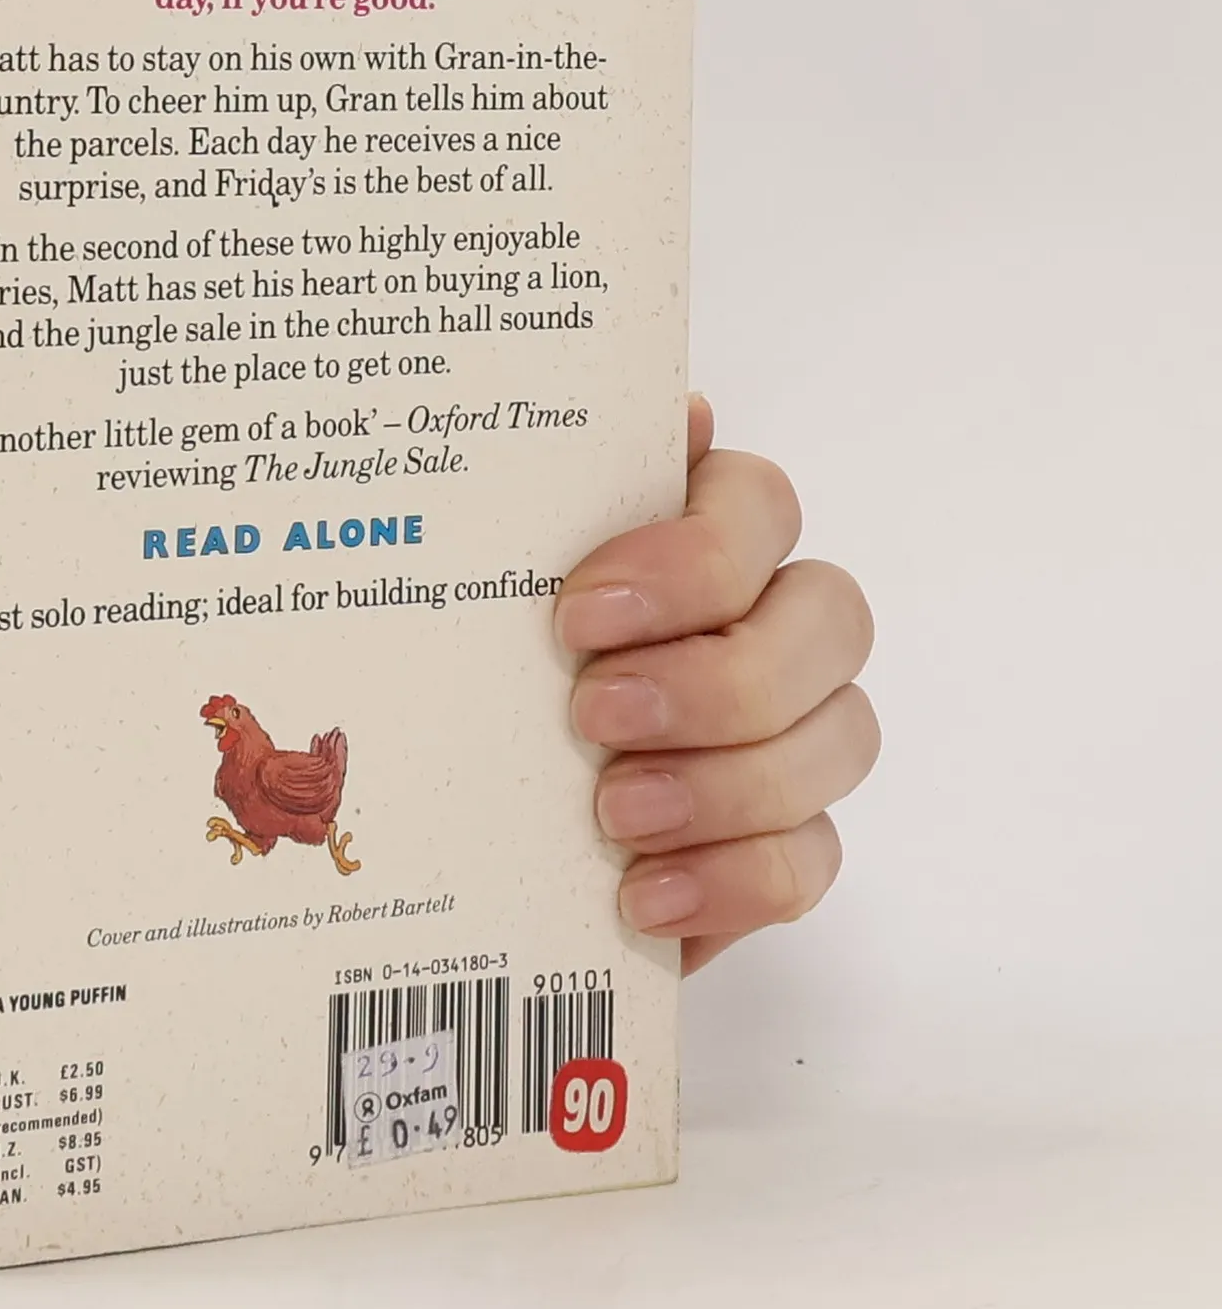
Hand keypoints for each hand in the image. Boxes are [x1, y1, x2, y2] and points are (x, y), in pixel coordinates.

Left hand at [554, 397, 877, 972]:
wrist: (468, 791)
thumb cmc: (500, 652)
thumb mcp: (499, 575)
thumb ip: (566, 494)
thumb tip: (676, 413)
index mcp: (710, 533)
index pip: (760, 506)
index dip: (691, 559)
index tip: (578, 615)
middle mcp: (777, 619)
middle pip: (829, 621)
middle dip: (716, 677)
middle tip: (594, 715)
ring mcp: (800, 732)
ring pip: (840, 740)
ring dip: (726, 783)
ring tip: (614, 814)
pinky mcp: (786, 840)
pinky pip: (811, 861)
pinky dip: (731, 881)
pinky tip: (643, 895)